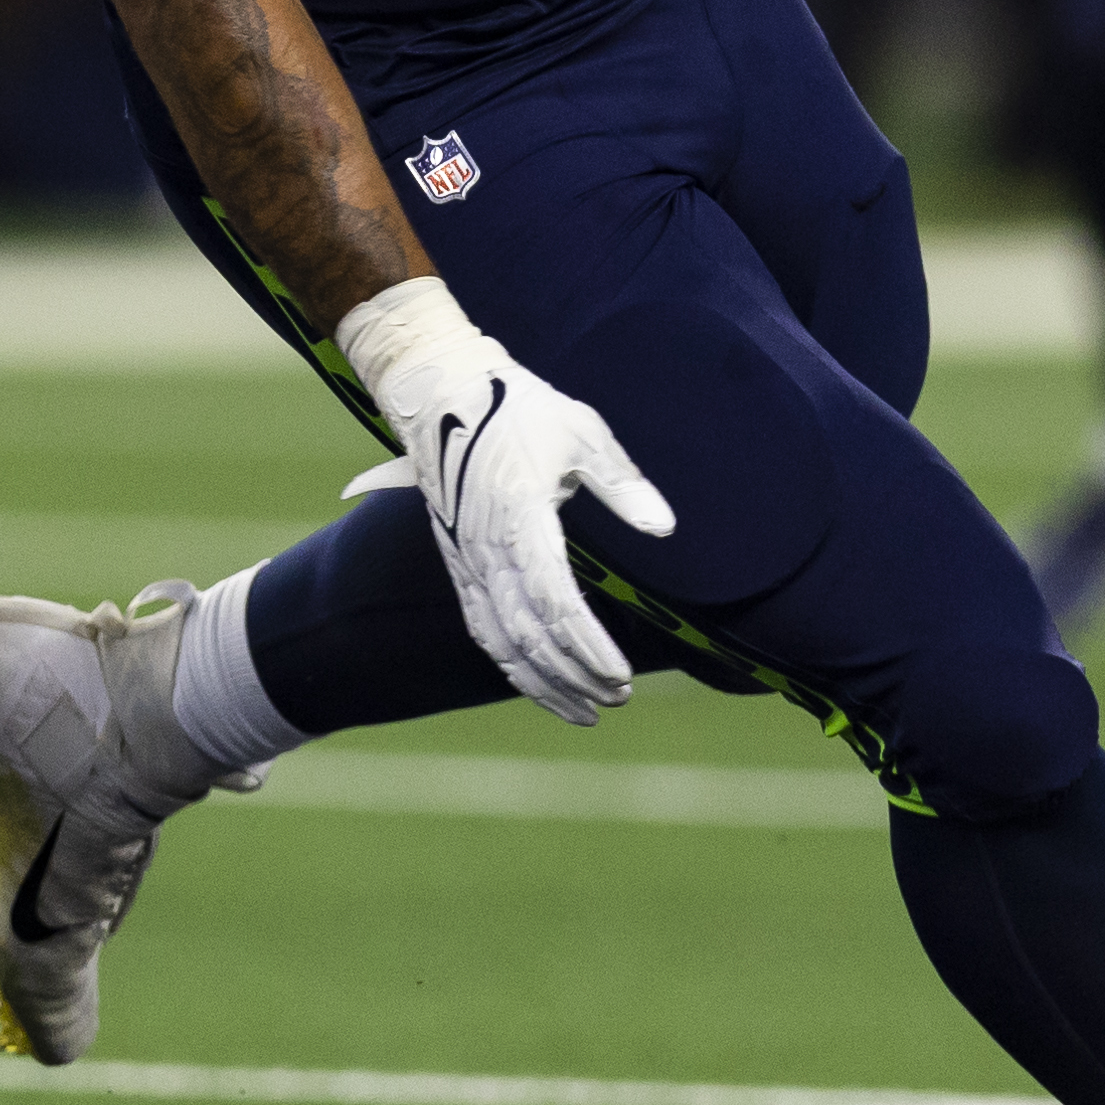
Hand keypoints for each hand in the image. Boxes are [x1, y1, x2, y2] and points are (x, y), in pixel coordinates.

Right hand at [334, 274, 674, 726]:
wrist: (442, 393)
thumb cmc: (519, 408)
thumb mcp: (582, 431)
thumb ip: (621, 483)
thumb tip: (663, 527)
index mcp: (517, 518)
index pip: (553, 602)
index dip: (588, 645)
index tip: (622, 674)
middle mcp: (485, 550)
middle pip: (528, 635)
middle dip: (574, 675)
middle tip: (619, 697)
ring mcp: (467, 563)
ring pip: (501, 643)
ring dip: (543, 684)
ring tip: (588, 711)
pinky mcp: (460, 567)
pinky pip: (483, 629)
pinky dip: (512, 666)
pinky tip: (540, 684)